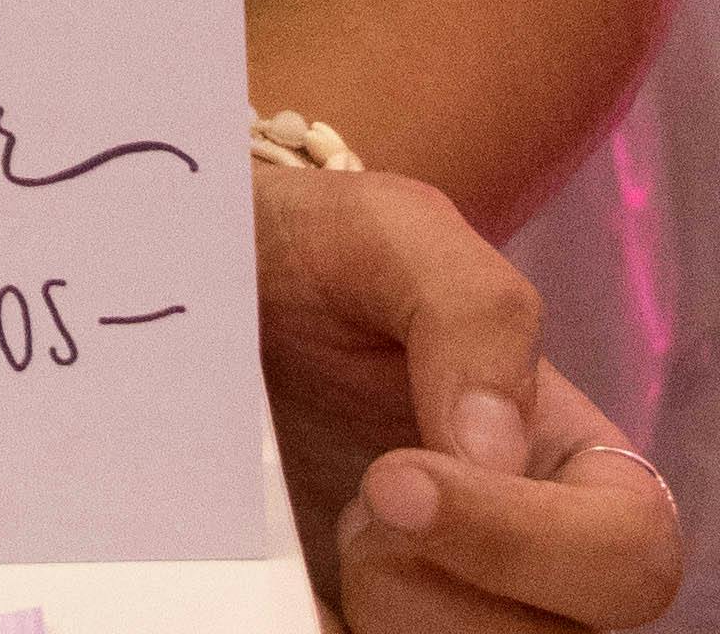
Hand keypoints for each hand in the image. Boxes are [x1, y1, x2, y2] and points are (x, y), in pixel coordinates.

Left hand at [254, 155, 678, 632]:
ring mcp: (455, 608)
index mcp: (573, 465)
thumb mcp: (388, 232)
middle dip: (439, 587)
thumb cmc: (315, 254)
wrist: (196, 291)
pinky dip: (325, 629)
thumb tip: (495, 451)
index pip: (630, 556)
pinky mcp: (375, 629)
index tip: (395, 481)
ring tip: (331, 524)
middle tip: (355, 505)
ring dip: (383, 611)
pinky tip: (291, 576)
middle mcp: (536, 560)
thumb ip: (470, 307)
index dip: (527, 541)